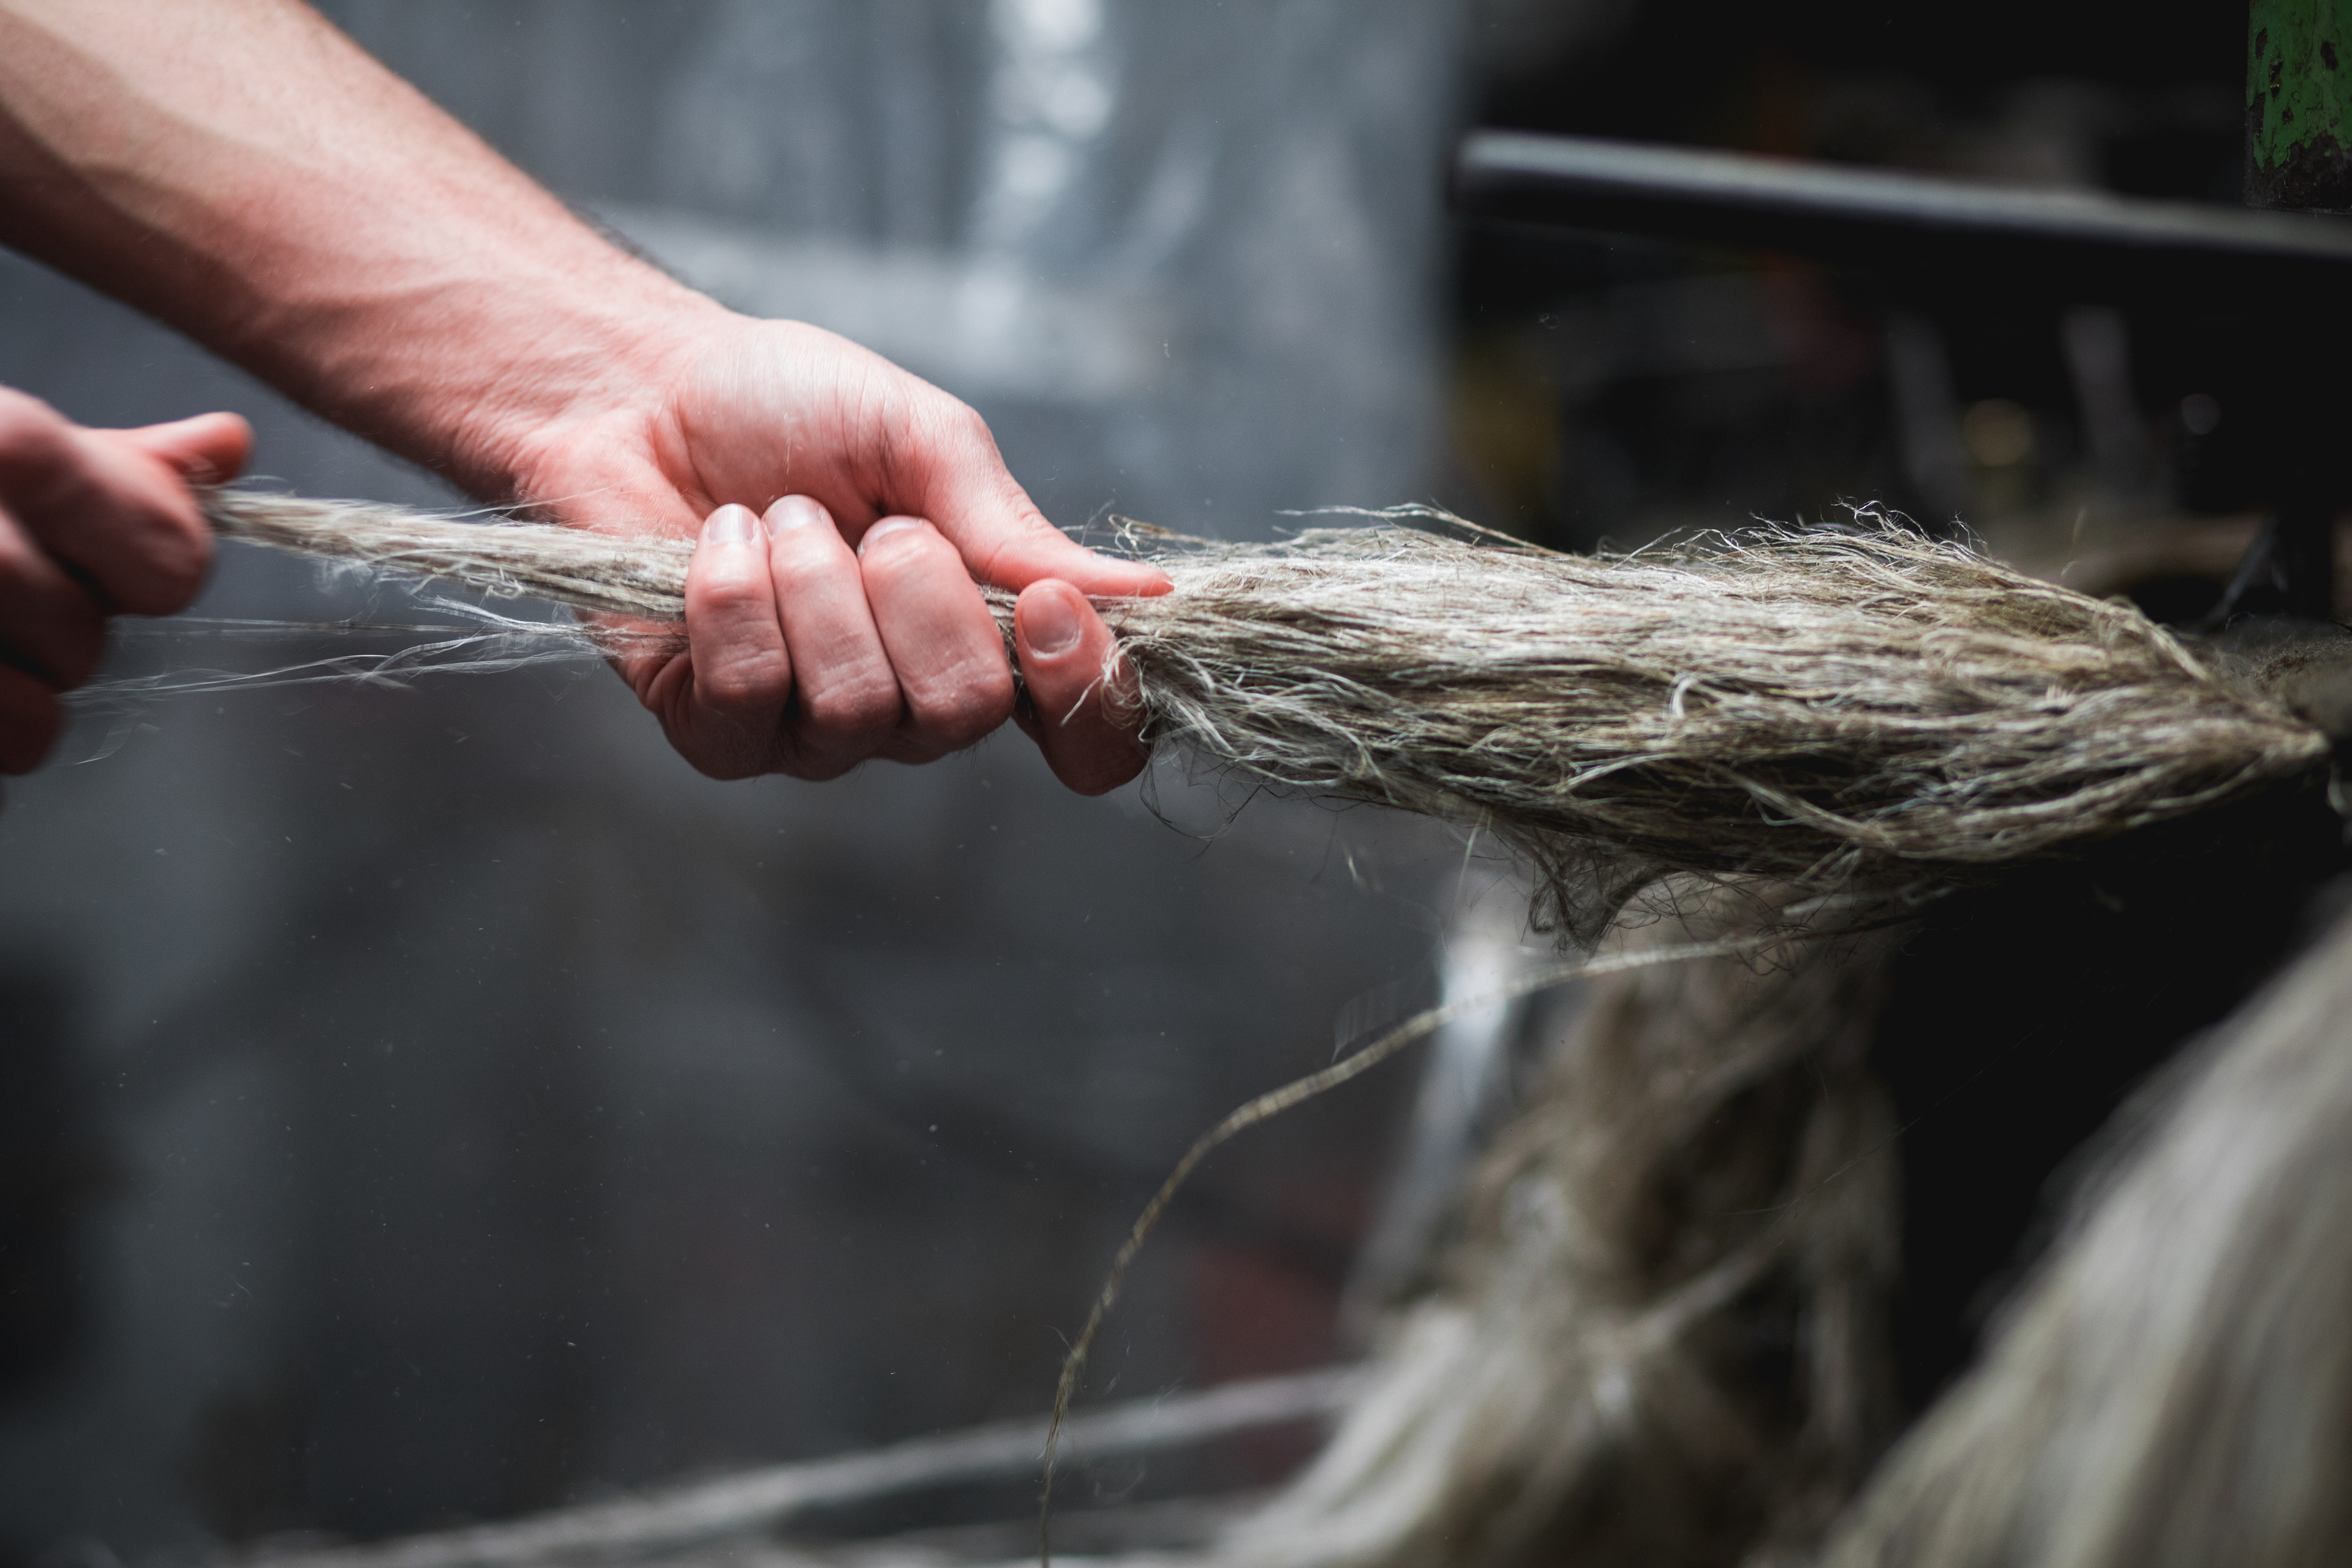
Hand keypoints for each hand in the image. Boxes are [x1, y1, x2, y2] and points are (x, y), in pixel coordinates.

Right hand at [0, 387, 250, 775]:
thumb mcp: (5, 446)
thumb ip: (114, 462)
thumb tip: (230, 443)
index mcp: (8, 447)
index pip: (168, 561)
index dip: (148, 571)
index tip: (102, 557)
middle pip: (90, 642)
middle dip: (58, 630)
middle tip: (1, 592)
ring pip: (37, 714)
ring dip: (14, 686)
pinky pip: (3, 745)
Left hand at [489, 316, 1168, 793]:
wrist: (639, 389)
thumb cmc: (789, 409)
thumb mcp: (926, 442)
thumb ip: (1016, 530)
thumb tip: (1147, 598)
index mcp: (992, 638)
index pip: (1089, 737)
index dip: (1089, 699)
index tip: (1047, 606)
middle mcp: (916, 704)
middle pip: (966, 712)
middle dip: (917, 590)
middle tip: (873, 522)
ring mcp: (816, 732)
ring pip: (857, 705)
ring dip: (815, 579)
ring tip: (779, 516)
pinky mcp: (718, 733)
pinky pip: (750, 696)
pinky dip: (733, 595)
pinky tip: (718, 543)